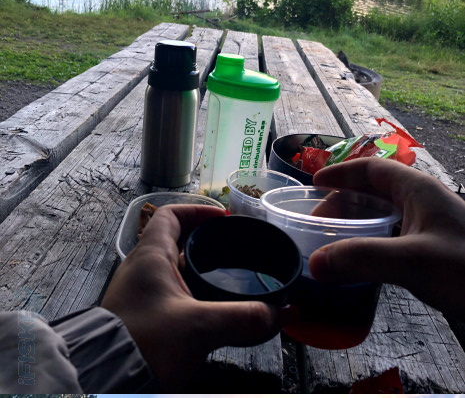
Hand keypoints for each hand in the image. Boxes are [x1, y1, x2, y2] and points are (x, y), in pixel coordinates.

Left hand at [101, 205, 287, 389]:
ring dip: (203, 273)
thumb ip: (241, 319)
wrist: (105, 380)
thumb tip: (279, 314)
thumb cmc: (144, 342)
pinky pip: (175, 295)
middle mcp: (144, 269)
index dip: (197, 211)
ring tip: (232, 281)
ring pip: (178, 272)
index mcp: (151, 255)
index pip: (171, 215)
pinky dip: (195, 296)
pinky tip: (214, 311)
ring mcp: (142, 293)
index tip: (223, 218)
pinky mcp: (145, 316)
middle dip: (209, 246)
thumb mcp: (197, 327)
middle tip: (236, 252)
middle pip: (179, 243)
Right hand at [309, 158, 464, 319]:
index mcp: (417, 190)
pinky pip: (394, 237)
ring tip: (333, 244)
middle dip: (342, 204)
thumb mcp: (414, 262)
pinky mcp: (435, 249)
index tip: (314, 185)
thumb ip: (363, 260)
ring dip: (356, 226)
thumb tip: (314, 264)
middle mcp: (422, 202)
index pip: (370, 169)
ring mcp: (430, 226)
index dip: (341, 173)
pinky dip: (372, 244)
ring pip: (384, 215)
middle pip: (373, 191)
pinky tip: (363, 263)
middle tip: (318, 225)